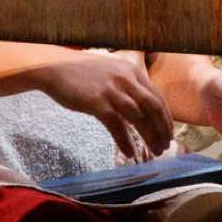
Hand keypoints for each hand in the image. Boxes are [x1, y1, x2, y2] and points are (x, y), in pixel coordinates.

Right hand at [33, 52, 174, 161]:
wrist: (53, 68)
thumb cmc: (82, 74)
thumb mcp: (112, 73)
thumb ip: (128, 86)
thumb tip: (142, 109)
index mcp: (133, 71)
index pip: (157, 97)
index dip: (166, 118)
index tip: (168, 133)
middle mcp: (126, 79)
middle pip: (153, 107)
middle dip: (162, 128)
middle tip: (165, 146)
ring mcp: (112, 90)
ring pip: (139, 117)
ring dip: (150, 136)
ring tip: (155, 152)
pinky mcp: (96, 102)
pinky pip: (116, 125)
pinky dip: (125, 141)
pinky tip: (130, 153)